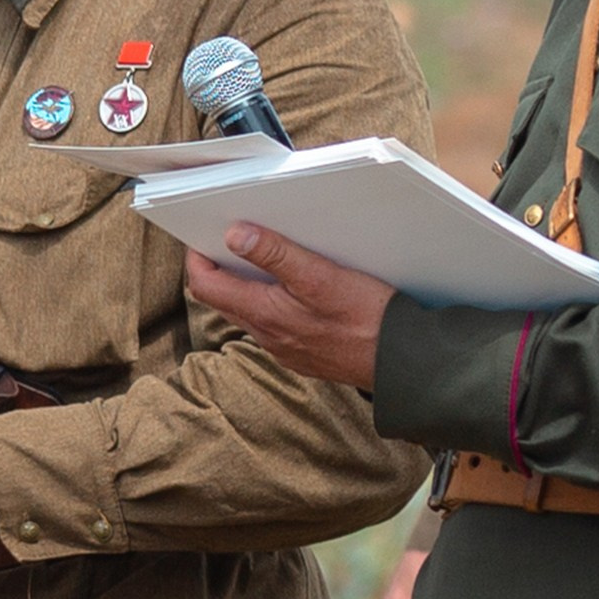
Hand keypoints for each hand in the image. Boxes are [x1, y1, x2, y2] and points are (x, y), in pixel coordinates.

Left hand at [185, 231, 393, 391]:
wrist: (401, 364)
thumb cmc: (367, 320)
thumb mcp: (321, 276)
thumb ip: (276, 254)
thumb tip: (234, 235)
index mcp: (264, 314)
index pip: (205, 286)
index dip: (197, 257)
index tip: (203, 234)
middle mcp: (267, 336)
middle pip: (224, 299)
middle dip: (221, 267)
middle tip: (231, 238)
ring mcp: (285, 349)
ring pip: (251, 313)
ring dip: (249, 286)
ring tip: (267, 257)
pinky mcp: (305, 355)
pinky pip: (276, 326)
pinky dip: (274, 304)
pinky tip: (298, 291)